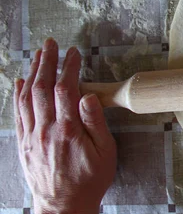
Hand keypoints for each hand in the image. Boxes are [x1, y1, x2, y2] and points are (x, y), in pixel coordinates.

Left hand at [13, 38, 116, 213]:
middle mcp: (45, 129)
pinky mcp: (24, 144)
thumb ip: (95, 122)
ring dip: (31, 73)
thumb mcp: (105, 152)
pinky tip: (19, 83)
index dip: (69, 67)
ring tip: (38, 56)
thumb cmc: (90, 180)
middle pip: (42, 87)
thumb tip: (87, 96)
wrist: (63, 207)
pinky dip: (17, 95)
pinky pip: (17, 114)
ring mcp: (31, 136)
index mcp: (68, 129)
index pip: (66, 89)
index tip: (74, 52)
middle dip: (46, 62)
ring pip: (27, 97)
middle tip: (51, 44)